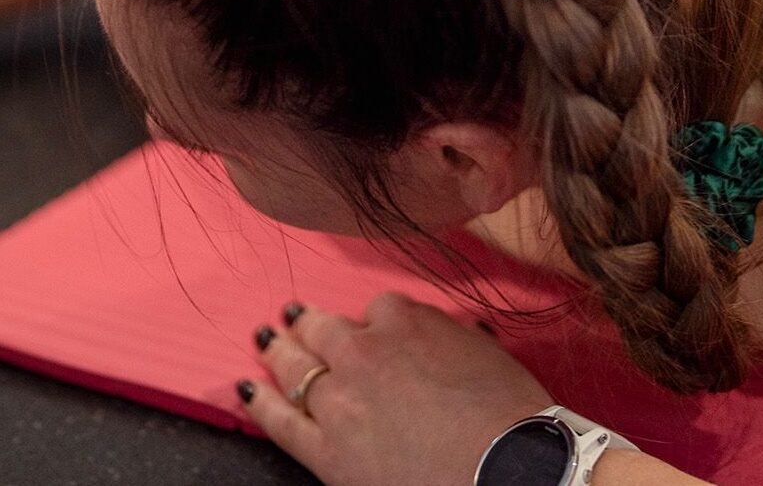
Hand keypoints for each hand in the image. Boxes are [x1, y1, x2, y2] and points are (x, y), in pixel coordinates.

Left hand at [240, 293, 554, 485]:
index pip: (378, 308)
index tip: (374, 327)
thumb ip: (455, 338)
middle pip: (324, 328)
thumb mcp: (485, 352)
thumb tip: (459, 335)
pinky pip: (281, 421)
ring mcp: (340, 400)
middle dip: (307, 321)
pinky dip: (259, 403)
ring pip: (296, 367)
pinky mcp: (326, 449)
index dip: (375, 320)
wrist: (500, 466)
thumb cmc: (505, 410)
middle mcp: (364, 351)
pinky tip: (245, 389)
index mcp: (405, 321)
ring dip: (277, 351)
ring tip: (262, 340)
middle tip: (291, 315)